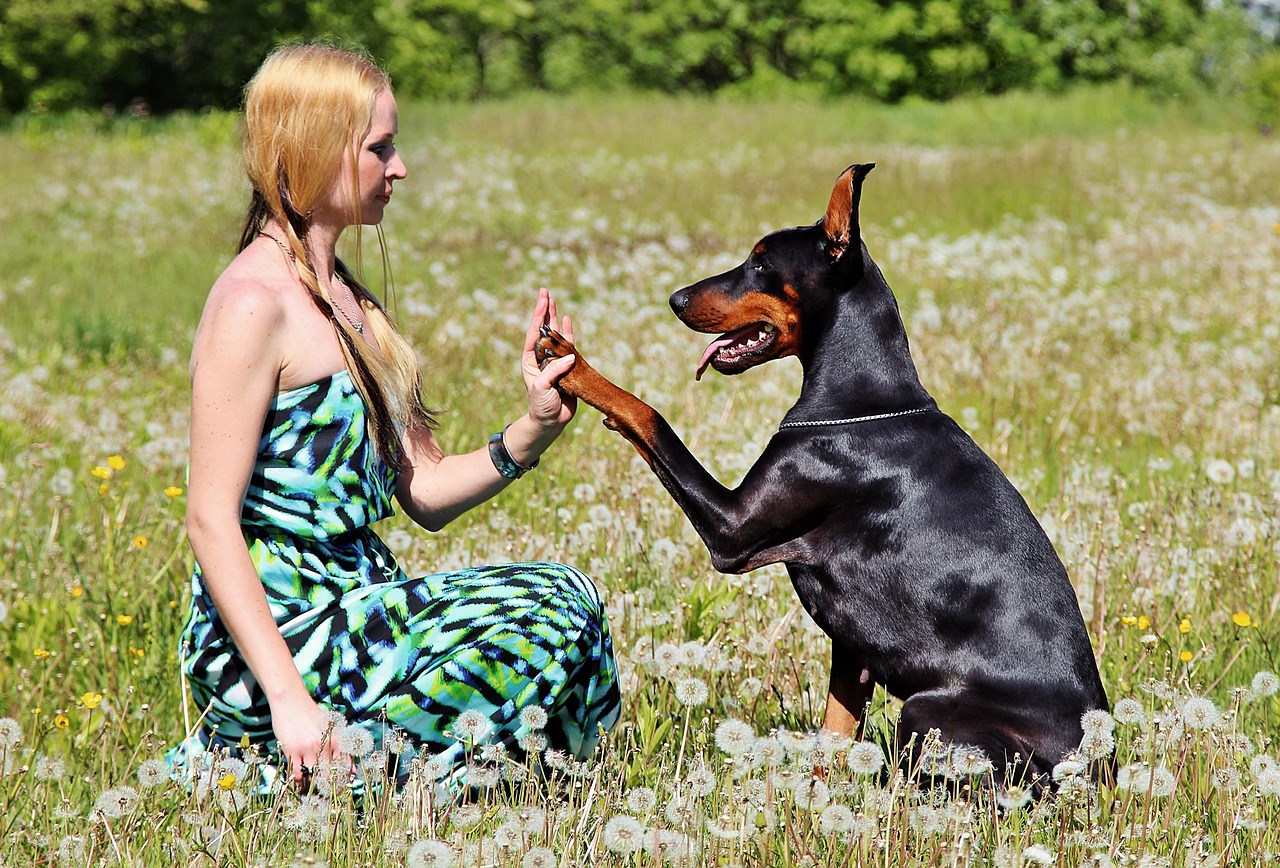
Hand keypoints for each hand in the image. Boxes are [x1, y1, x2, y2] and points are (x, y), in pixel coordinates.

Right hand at [269, 691, 345, 787]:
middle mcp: (324, 744)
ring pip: (313, 775)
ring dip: (313, 786)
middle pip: (330, 774)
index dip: (344, 779)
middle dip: (330, 787)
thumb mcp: (330, 726)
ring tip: (313, 794)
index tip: (343, 789)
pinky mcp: (292, 750)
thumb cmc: (312, 714)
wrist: (291, 701)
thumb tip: (351, 770)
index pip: (345, 764)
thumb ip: (341, 746)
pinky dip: (299, 782)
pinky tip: (300, 786)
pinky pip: (297, 773)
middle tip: (328, 796)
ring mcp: (308, 748)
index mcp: (337, 738)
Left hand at [522, 287, 576, 427]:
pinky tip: (567, 320)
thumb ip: (554, 371)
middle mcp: (541, 357)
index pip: (534, 332)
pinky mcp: (567, 367)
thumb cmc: (541, 405)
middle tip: (545, 291)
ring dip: (555, 318)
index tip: (542, 299)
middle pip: (543, 328)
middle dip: (544, 310)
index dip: (538, 314)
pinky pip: (569, 346)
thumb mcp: (542, 387)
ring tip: (554, 300)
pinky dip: (569, 333)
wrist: (551, 422)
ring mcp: (554, 360)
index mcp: (530, 359)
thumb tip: (570, 356)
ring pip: (555, 334)